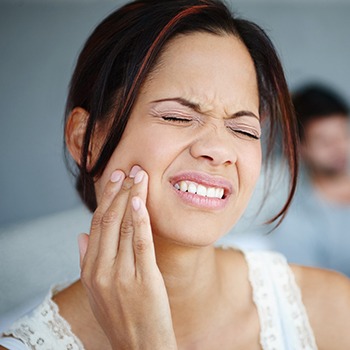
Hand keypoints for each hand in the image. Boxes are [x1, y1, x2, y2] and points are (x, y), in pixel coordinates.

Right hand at [78, 166, 176, 349]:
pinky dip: (140, 220)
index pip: (96, 225)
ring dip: (132, 197)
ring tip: (140, 176)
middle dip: (119, 191)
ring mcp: (121, 276)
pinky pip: (140, 243)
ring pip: (123, 227)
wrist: (140, 348)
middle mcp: (101, 270)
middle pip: (108, 220)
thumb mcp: (96, 292)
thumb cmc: (121, 317)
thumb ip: (86, 261)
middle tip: (129, 169)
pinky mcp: (144, 280)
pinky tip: (141, 201)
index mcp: (90, 270)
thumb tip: (80, 234)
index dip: (106, 199)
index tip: (115, 179)